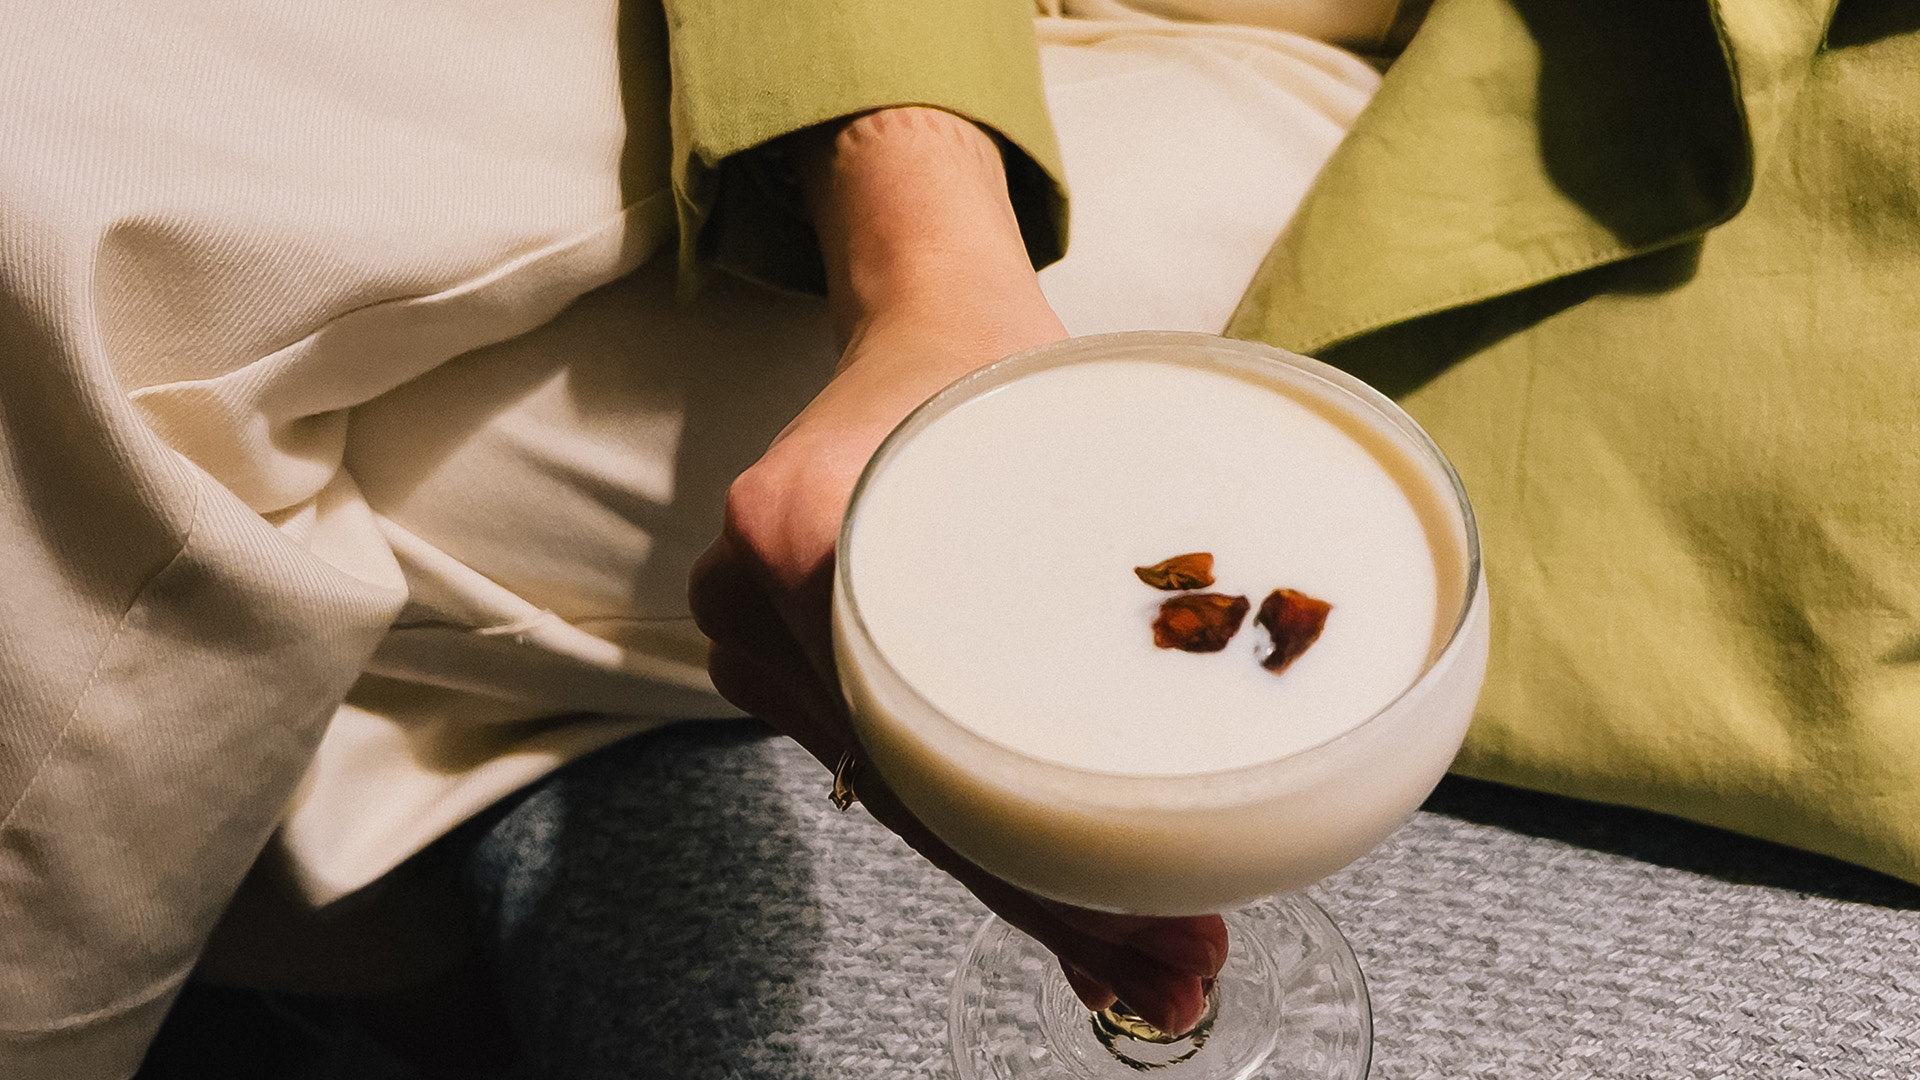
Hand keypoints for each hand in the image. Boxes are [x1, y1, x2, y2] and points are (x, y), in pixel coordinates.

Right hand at [688, 107, 1225, 1033]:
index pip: (931, 756)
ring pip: (899, 798)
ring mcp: (749, 630)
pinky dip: (970, 824)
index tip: (1159, 929)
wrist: (919, 310)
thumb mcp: (1077, 426)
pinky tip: (1056, 889)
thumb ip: (1131, 549)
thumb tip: (1254, 665)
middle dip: (1054, 900)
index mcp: (809, 536)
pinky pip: (879, 763)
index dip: (1049, 868)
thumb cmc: (997, 362)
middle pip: (916, 799)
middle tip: (1170, 972)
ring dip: (1019, 878)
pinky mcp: (779, 649)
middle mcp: (753, 597)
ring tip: (1142, 954)